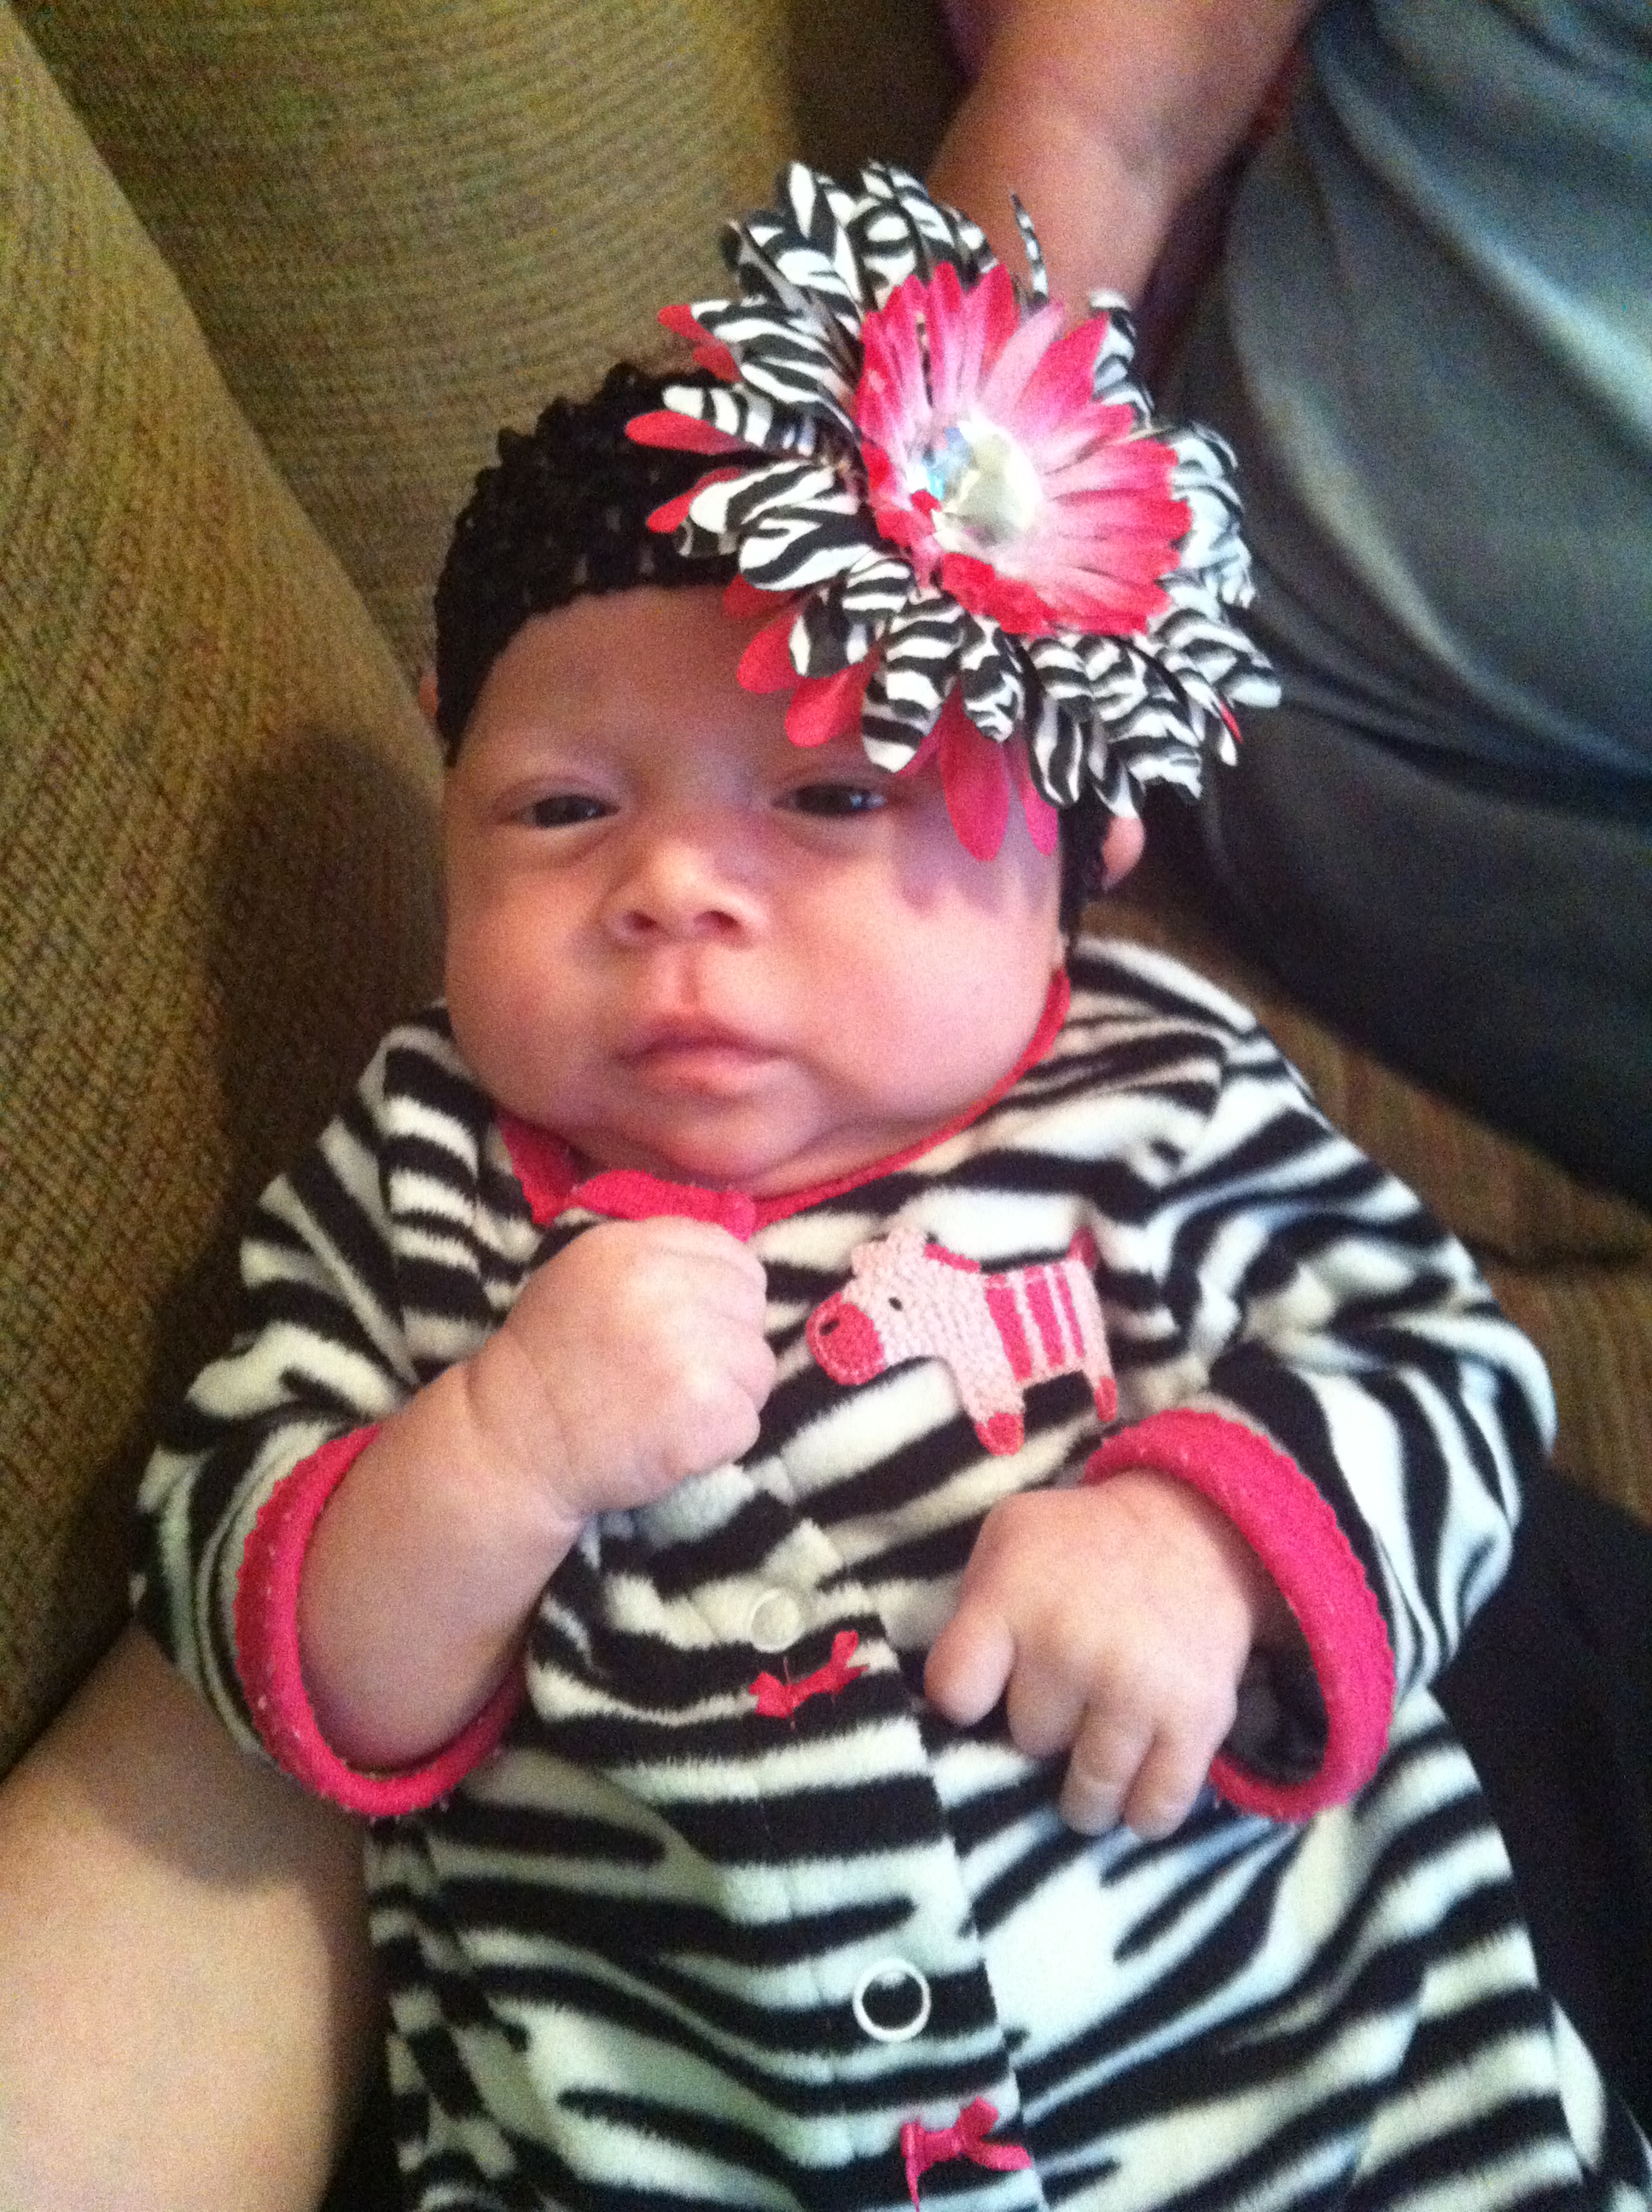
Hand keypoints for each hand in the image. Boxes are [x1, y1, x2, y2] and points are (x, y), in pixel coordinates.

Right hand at [467, 1217, 775, 1528]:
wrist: (510, 1445)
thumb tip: (730, 1267)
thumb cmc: (550, 1364)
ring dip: (725, 1396)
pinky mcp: (706, 1409)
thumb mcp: (584, 1279)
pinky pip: (746, 1421)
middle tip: (673, 1378)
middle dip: (726, 1346)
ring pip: (757, 1367)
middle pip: (752, 1309)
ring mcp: (687, 1348)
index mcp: (632, 1248)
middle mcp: (662, 1287)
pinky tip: (669, 1441)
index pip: (732, 1255)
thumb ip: (653, 1260)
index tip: (690, 1329)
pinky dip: (718, 1442)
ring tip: (667, 1411)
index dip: (721, 1298)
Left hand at [925, 1471, 1283, 1837]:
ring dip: (1087, 1794)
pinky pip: (1155, 1810)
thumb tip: (953, 1692)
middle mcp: (1069, 1649)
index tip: (983, 1697)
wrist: (1196, 1527)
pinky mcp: (1196, 1721)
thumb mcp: (1010, 1537)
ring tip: (1088, 1779)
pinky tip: (1135, 1794)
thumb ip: (973, 1604)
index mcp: (1012, 1601)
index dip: (964, 1702)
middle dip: (1042, 1729)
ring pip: (1087, 1795)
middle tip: (1063, 1707)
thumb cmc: (1084, 1541)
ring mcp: (1134, 1691)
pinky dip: (1143, 1814)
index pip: (955, 1693)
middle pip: (1027, 1742)